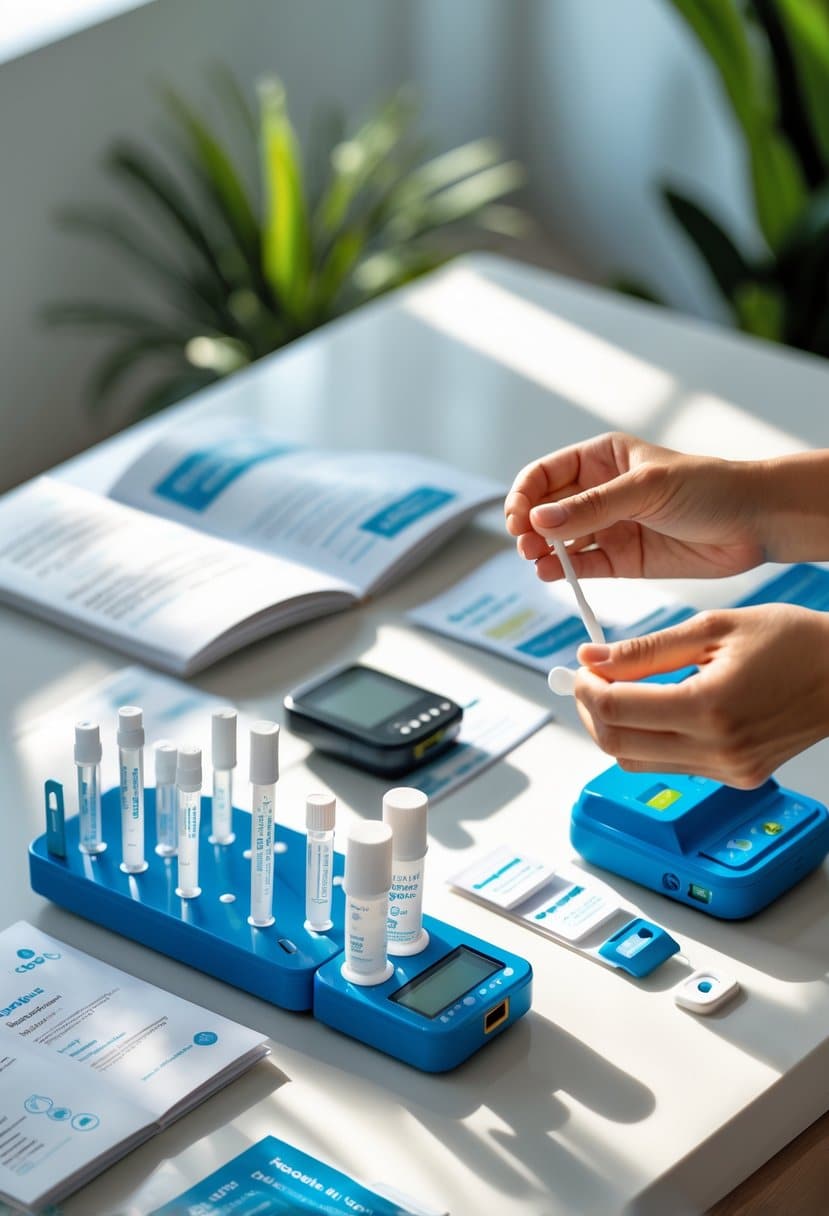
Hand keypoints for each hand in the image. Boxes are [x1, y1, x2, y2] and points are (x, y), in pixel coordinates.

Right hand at [504, 431, 765, 580]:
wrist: (754, 522)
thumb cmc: (709, 488)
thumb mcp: (646, 489)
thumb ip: (592, 508)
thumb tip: (540, 520)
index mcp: (603, 458)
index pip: (546, 474)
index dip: (526, 494)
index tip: (519, 517)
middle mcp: (600, 492)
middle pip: (547, 509)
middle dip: (531, 526)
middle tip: (526, 544)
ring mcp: (610, 527)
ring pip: (561, 540)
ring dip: (544, 550)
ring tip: (537, 560)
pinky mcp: (623, 559)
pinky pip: (584, 566)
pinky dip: (565, 571)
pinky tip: (552, 574)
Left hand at [573, 604, 828, 787]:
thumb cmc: (792, 641)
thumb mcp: (714, 626)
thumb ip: (646, 648)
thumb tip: (592, 658)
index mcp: (709, 707)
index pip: (616, 710)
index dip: (584, 688)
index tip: (580, 668)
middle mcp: (717, 749)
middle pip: (617, 745)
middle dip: (589, 712)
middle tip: (588, 681)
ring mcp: (728, 770)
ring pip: (638, 762)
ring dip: (615, 729)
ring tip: (618, 692)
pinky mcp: (736, 778)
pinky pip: (671, 765)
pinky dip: (649, 739)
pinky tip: (655, 708)